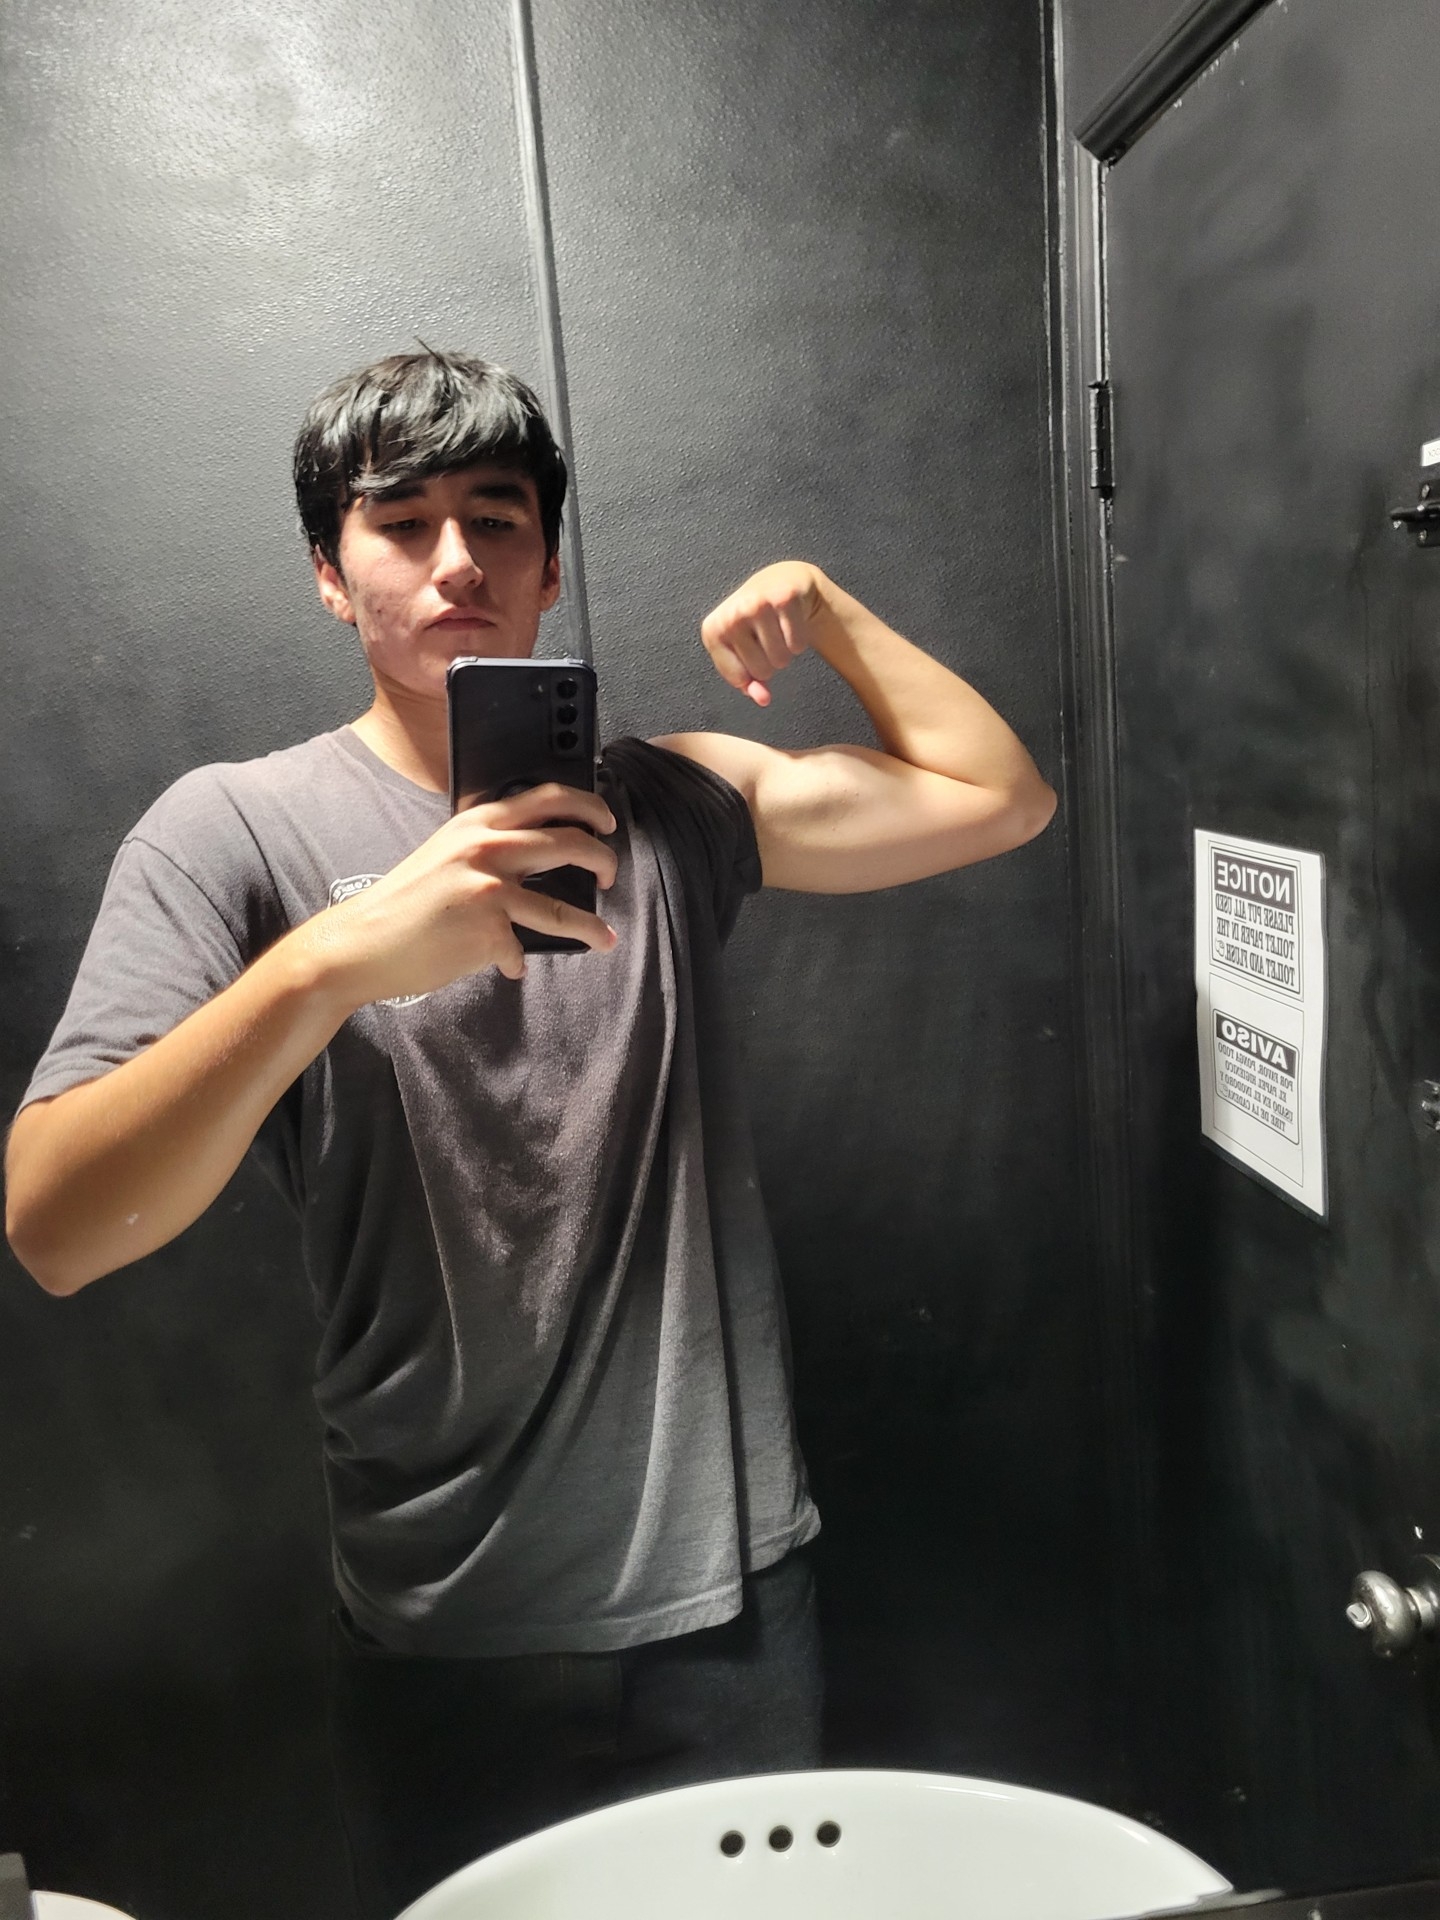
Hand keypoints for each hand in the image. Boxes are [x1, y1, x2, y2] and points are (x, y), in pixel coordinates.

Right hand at [306, 783, 619, 999]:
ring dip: (591, 927)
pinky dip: (517, 961)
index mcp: (478, 822)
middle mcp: (486, 848)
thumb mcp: (447, 852)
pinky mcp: (488, 930)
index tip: (607, 824)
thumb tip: (541, 855)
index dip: (589, 806)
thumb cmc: (406, 902)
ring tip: (605, 938)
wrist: (363, 942)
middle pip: (570, 843)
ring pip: (563, 909)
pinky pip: (523, 950)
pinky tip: (508, 965)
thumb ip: (489, 845)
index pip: (548, 797)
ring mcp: (488, 889)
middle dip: (603, 861)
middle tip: (609, 877)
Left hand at [701, 561, 826, 706]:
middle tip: (768, 637)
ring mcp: (757, 604)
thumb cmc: (757, 622)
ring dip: (786, 651)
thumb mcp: (743, 652)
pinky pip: (798, 644)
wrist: (782, 581)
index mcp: (712, 631)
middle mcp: (731, 615)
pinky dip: (799, 639)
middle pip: (763, 671)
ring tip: (779, 629)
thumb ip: (749, 683)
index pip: (739, 678)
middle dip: (771, 661)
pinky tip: (791, 622)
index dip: (751, 672)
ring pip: (782, 659)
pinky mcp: (784, 598)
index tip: (750, 650)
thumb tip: (763, 699)